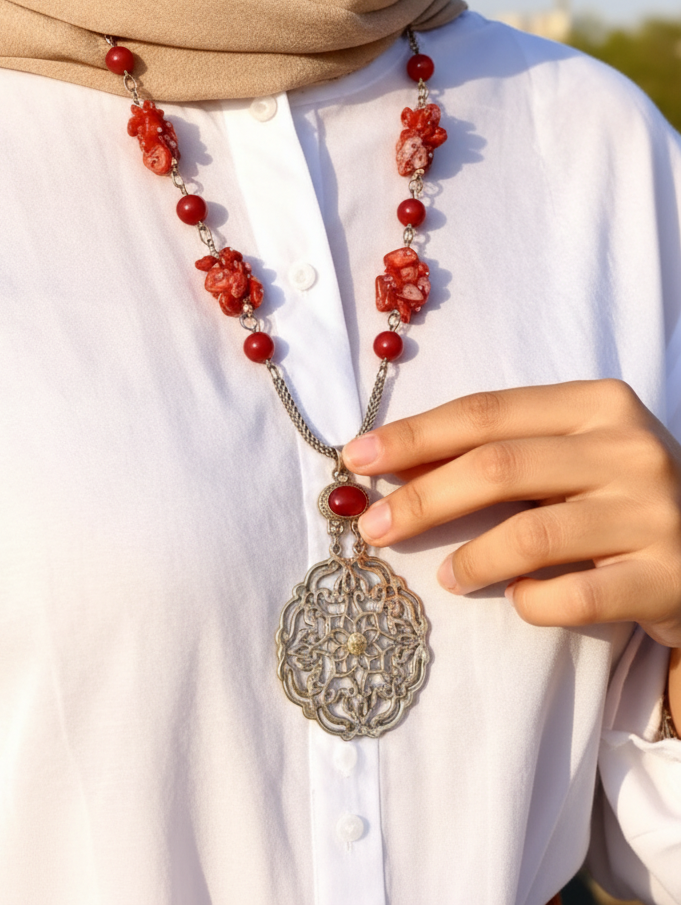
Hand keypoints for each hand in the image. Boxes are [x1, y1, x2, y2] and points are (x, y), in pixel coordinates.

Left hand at [341, 380, 680, 651]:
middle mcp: (630, 449)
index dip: (414, 435)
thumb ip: (503, 448)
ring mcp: (652, 513)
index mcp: (600, 404)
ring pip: (530, 535)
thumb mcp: (573, 453)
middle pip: (498, 467)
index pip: (487, 413)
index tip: (356, 458)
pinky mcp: (663, 578)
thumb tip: (394, 463)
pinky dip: (530, 602)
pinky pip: (570, 597)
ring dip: (471, 560)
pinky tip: (520, 600)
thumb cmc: (621, 495)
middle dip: (422, 498)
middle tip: (373, 527)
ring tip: (448, 576)